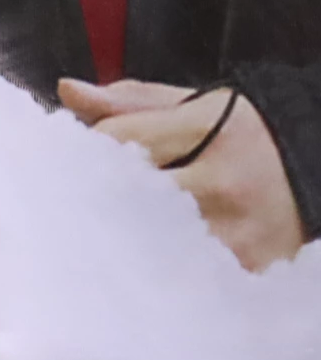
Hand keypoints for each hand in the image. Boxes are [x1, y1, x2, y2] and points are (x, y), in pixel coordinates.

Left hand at [59, 77, 305, 270]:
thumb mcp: (195, 106)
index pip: (117, 140)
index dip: (86, 150)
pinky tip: (139, 262)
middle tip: (65, 206)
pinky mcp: (244, 266)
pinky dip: (153, 265)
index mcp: (210, 128)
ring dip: (118, 235)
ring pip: (147, 236)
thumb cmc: (244, 135)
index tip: (72, 160)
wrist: (318, 169)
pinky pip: (178, 268)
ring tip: (97, 234)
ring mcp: (235, 228)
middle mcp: (224, 179)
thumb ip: (130, 102)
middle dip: (93, 197)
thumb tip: (67, 91)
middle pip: (127, 192)